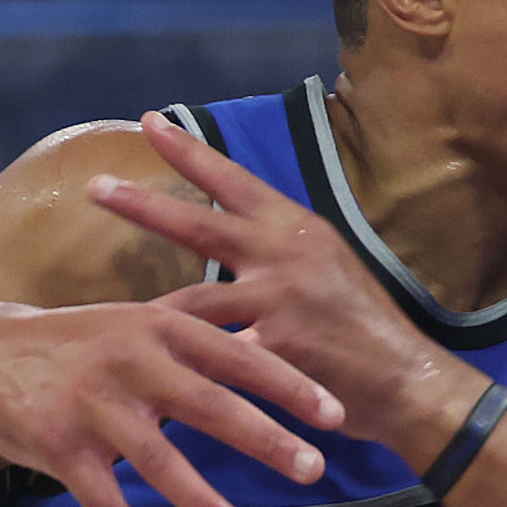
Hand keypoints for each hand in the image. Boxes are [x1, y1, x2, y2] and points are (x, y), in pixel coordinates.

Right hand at [0, 297, 345, 506]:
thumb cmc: (76, 344)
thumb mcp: (134, 323)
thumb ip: (192, 340)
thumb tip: (267, 350)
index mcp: (158, 329)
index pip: (237, 356)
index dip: (289, 385)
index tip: (335, 414)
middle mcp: (130, 364)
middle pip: (210, 405)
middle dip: (265, 439)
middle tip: (313, 469)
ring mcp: (94, 407)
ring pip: (159, 462)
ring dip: (202, 502)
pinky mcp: (60, 448)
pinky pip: (105, 503)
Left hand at [89, 113, 489, 464]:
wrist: (411, 380)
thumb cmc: (370, 327)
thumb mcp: (332, 267)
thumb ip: (284, 251)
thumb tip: (245, 236)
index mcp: (296, 229)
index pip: (234, 179)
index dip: (190, 151)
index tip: (152, 121)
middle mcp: (284, 255)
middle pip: (199, 226)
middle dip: (142, 206)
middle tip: (96, 186)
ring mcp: (279, 302)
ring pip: (193, 303)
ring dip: (147, 312)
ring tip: (105, 319)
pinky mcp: (278, 351)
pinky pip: (216, 361)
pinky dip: (183, 374)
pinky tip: (150, 385)